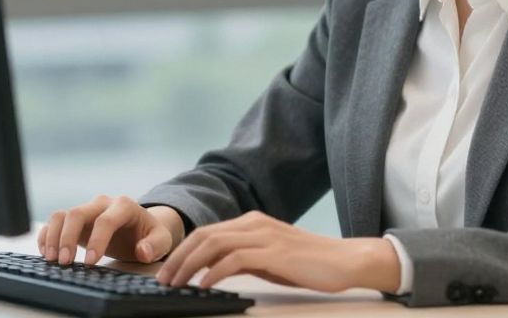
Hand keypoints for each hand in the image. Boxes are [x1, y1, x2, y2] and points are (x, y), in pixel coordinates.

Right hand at [38, 195, 182, 265]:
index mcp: (124, 206)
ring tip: (52, 259)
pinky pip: (56, 222)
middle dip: (68, 238)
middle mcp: (102, 204)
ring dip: (54, 236)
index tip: (90, 262)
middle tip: (65, 262)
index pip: (106, 220)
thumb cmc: (149, 235)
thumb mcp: (161, 240)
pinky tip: (47, 252)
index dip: (97, 240)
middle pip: (77, 213)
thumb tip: (142, 251)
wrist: (140, 229)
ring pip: (62, 215)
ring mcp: (87, 210)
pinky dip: (48, 235)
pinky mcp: (76, 221)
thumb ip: (154, 245)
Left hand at [155, 210, 399, 292]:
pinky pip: (235, 259)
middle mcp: (254, 223)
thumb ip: (242, 259)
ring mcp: (264, 236)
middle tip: (163, 279)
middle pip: (204, 235)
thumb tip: (210, 271)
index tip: (167, 271)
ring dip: (190, 265)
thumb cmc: (308, 263)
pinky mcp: (274, 252)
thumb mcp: (268, 259)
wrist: (345, 260)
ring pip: (214, 244)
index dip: (182, 251)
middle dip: (178, 258)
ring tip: (177, 284)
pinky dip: (214, 271)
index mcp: (251, 222)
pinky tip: (204, 285)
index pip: (206, 232)